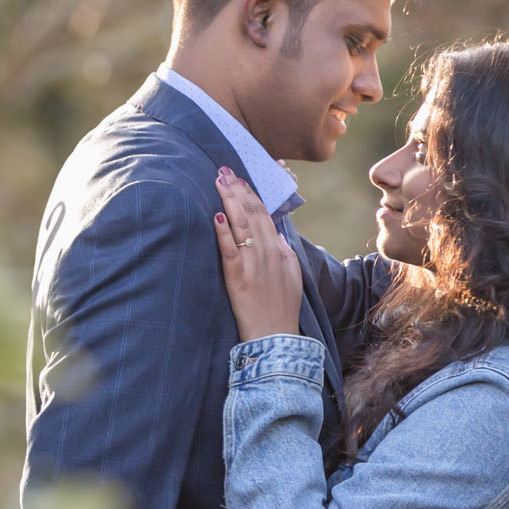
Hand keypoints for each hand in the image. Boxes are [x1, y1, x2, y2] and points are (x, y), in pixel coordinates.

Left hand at [213, 168, 303, 341]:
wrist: (276, 338)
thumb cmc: (282, 309)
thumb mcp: (292, 277)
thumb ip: (284, 253)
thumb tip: (276, 234)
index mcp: (278, 251)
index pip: (264, 215)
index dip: (251, 195)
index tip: (240, 179)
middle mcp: (266, 253)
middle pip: (252, 214)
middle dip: (237, 190)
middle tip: (224, 170)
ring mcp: (252, 265)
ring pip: (241, 226)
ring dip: (229, 201)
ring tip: (219, 181)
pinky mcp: (237, 278)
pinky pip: (229, 250)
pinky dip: (223, 232)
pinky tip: (216, 215)